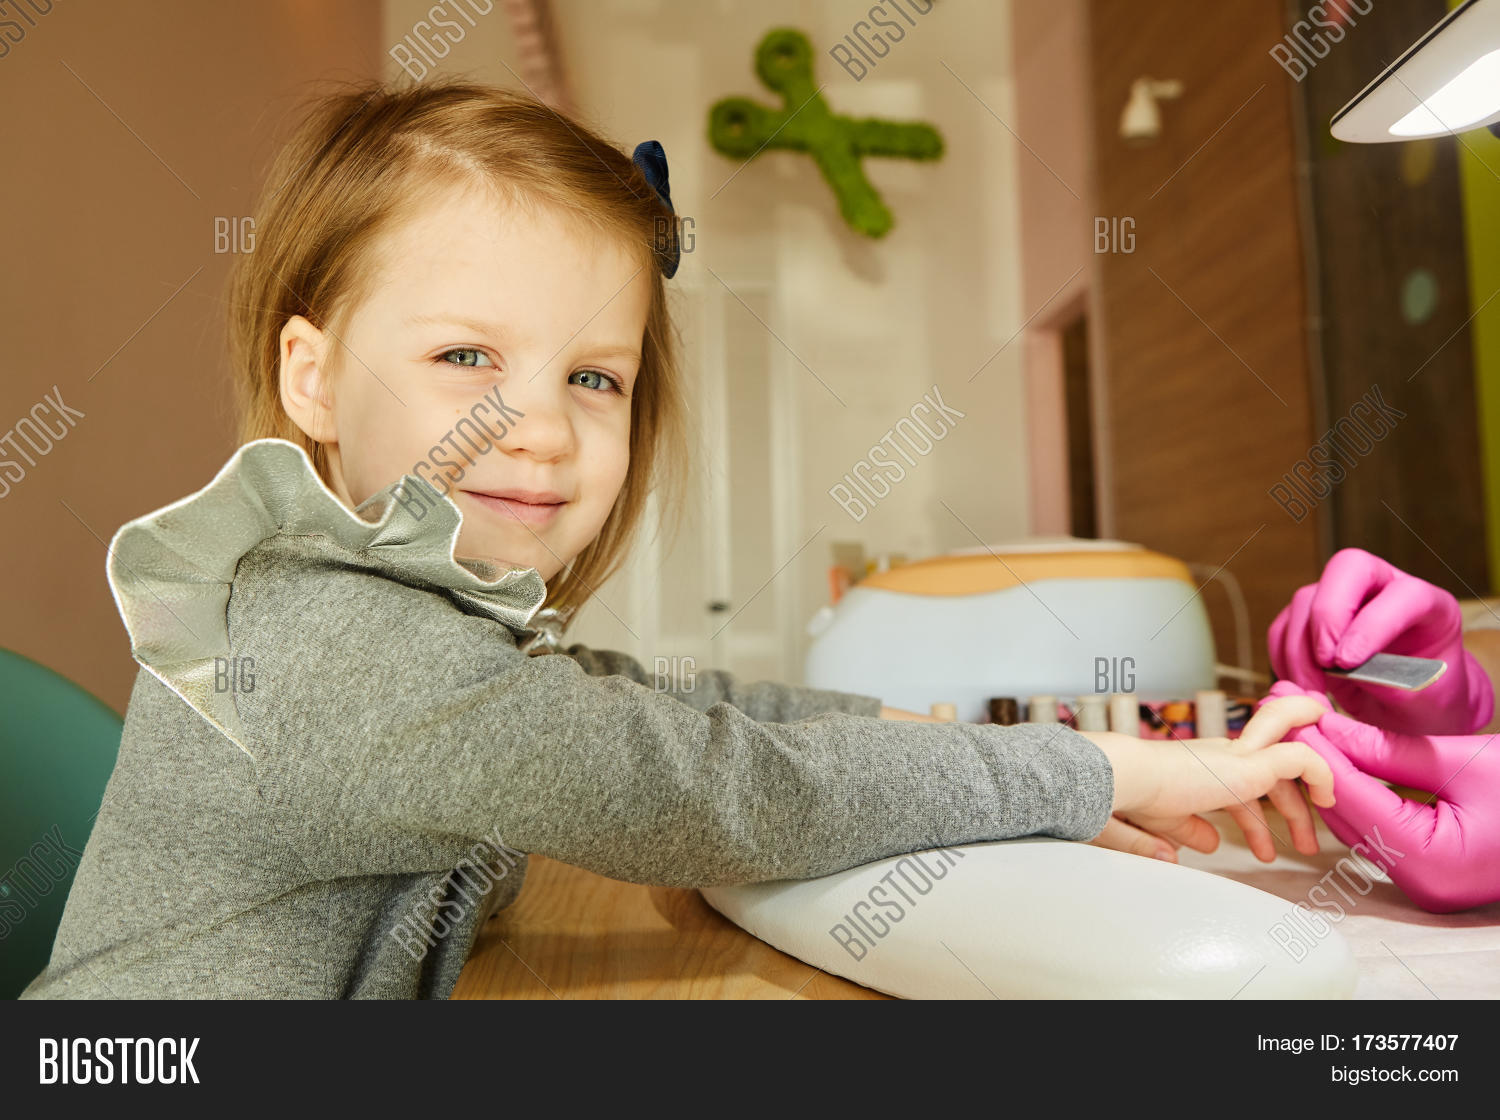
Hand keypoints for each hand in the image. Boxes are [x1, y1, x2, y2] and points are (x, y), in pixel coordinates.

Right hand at [1082, 696, 1333, 863]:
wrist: (1122, 781)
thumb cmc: (1126, 798)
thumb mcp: (1162, 821)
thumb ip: (1188, 829)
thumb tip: (1211, 842)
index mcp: (1198, 768)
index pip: (1238, 788)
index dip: (1254, 821)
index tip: (1264, 851)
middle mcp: (1218, 755)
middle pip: (1269, 751)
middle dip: (1292, 788)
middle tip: (1309, 830)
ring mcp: (1234, 756)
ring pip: (1287, 737)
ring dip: (1313, 778)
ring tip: (1324, 829)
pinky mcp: (1250, 764)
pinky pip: (1300, 759)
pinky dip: (1321, 774)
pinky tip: (1326, 800)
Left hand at [1267, 679, 1499, 912]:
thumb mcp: (1463, 760)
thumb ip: (1388, 749)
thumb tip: (1324, 725)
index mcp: (1431, 862)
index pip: (1351, 799)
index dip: (1313, 749)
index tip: (1284, 707)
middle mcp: (1420, 883)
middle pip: (1343, 813)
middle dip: (1312, 757)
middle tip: (1281, 706)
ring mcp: (1422, 882)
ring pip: (1355, 821)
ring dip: (1327, 771)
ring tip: (1300, 720)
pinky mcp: (1425, 870)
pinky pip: (1377, 828)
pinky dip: (1354, 789)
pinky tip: (1335, 749)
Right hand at [1268, 548, 1492, 733]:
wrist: (1409, 711)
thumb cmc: (1424, 702)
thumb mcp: (1421, 701)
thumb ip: (1387, 680)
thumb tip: (1340, 668)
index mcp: (1429, 604)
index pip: (1402, 594)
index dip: (1372, 625)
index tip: (1349, 663)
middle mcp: (1384, 589)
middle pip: (1347, 568)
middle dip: (1327, 615)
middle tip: (1325, 662)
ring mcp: (1344, 599)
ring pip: (1306, 599)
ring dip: (1300, 647)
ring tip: (1311, 689)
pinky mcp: (1311, 618)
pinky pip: (1284, 626)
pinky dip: (1284, 656)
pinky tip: (1300, 683)